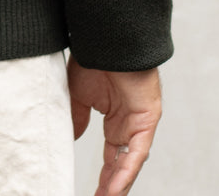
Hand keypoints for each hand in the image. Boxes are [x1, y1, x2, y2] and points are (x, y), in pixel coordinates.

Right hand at [66, 53, 162, 195]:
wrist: (106, 39)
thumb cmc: (93, 59)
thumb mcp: (77, 95)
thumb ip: (76, 118)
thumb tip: (70, 140)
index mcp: (115, 120)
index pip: (110, 157)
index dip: (103, 177)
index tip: (92, 194)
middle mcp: (129, 125)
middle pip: (121, 165)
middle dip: (111, 187)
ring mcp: (139, 123)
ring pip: (130, 162)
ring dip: (119, 185)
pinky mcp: (147, 119)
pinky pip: (137, 151)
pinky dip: (126, 170)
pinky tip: (115, 188)